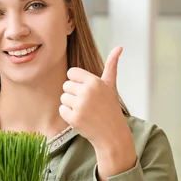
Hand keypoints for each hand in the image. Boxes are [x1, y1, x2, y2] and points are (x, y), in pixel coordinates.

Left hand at [59, 46, 136, 176]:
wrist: (112, 134)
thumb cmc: (110, 108)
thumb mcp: (111, 85)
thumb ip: (111, 65)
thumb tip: (119, 47)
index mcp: (95, 81)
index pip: (71, 72)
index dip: (77, 81)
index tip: (86, 90)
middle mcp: (87, 92)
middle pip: (65, 85)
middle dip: (73, 94)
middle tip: (86, 103)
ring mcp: (80, 106)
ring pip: (63, 98)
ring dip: (70, 105)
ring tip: (84, 110)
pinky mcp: (74, 118)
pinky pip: (61, 110)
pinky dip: (68, 115)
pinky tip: (80, 118)